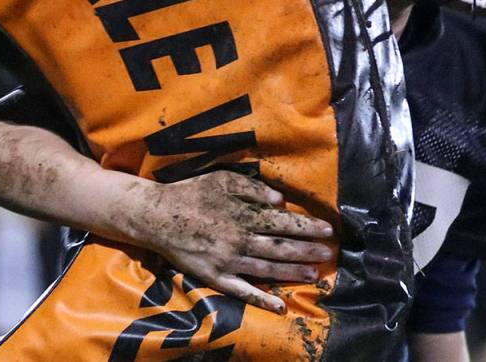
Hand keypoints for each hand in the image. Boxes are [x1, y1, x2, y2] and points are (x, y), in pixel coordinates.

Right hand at [128, 170, 334, 313]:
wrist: (157, 217)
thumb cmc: (192, 194)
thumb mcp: (222, 179)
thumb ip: (252, 189)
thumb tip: (280, 200)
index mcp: (243, 215)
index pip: (283, 222)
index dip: (307, 226)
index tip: (328, 229)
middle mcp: (239, 240)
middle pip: (280, 248)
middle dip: (307, 251)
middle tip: (328, 254)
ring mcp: (227, 262)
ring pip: (267, 270)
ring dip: (292, 273)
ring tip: (314, 275)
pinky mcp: (215, 277)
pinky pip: (241, 291)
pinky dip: (261, 299)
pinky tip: (279, 305)